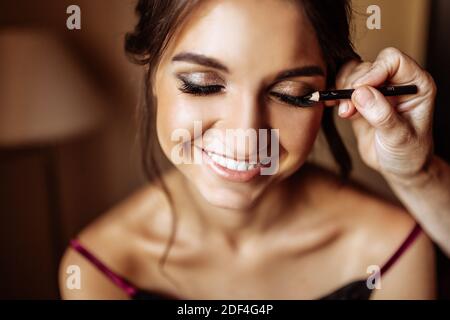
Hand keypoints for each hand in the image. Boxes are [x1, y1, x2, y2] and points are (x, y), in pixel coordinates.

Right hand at [334, 47, 436, 182]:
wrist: (398, 167)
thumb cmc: (409, 153)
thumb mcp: (399, 137)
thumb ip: (382, 115)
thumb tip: (360, 93)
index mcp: (416, 84)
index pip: (393, 61)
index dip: (374, 71)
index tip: (359, 90)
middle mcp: (396, 82)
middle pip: (368, 66)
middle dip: (354, 85)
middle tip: (349, 109)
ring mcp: (377, 90)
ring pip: (353, 72)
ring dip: (343, 90)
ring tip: (346, 112)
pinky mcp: (360, 99)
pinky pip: (343, 86)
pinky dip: (336, 95)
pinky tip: (335, 107)